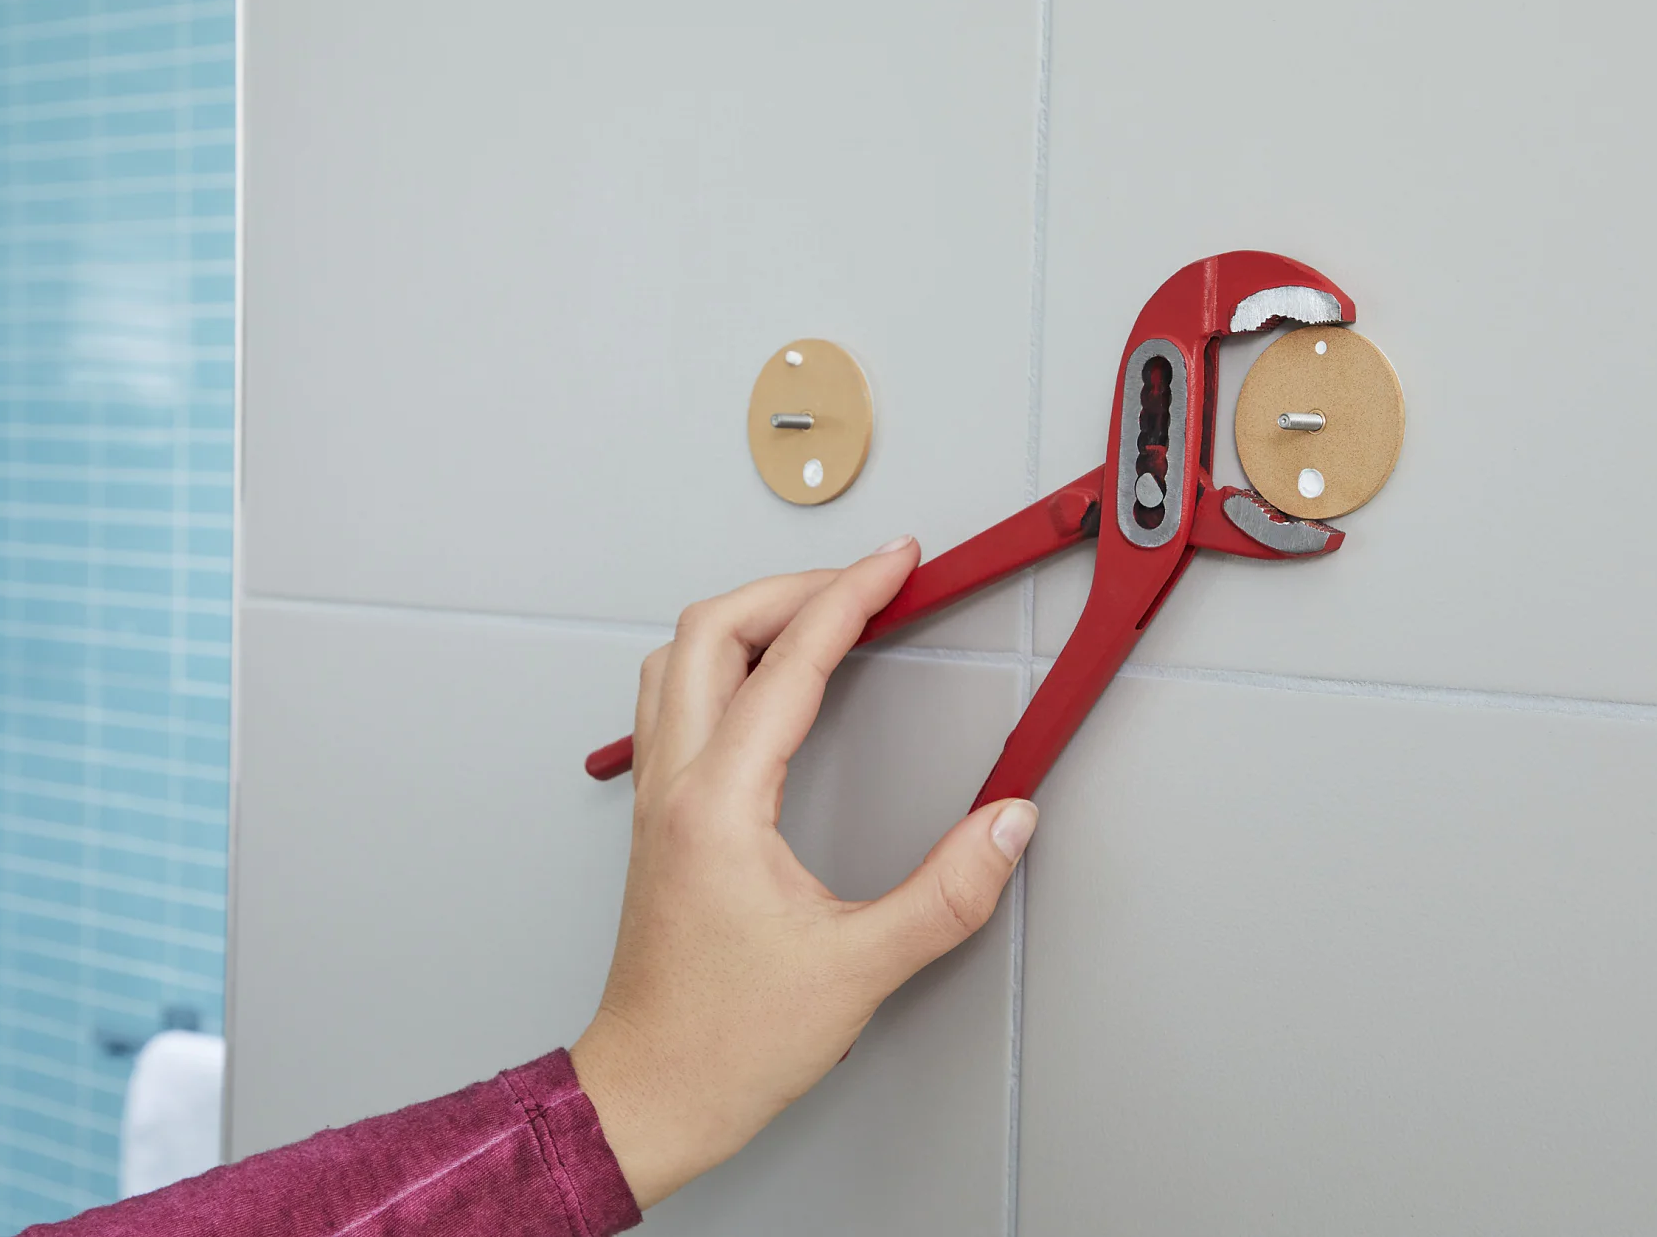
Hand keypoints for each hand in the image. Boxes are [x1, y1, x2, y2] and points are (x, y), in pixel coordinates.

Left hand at [570, 536, 1037, 1208]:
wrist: (650, 1094)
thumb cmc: (726, 1043)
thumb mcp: (860, 971)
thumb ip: (948, 893)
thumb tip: (1006, 825)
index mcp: (721, 804)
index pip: (788, 663)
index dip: (850, 596)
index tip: (895, 563)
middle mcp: (677, 786)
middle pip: (711, 630)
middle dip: (792, 585)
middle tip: (864, 579)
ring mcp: (659, 800)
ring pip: (679, 659)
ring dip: (748, 618)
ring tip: (818, 612)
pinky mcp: (660, 821)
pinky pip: (675, 702)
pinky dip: (723, 662)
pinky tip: (764, 683)